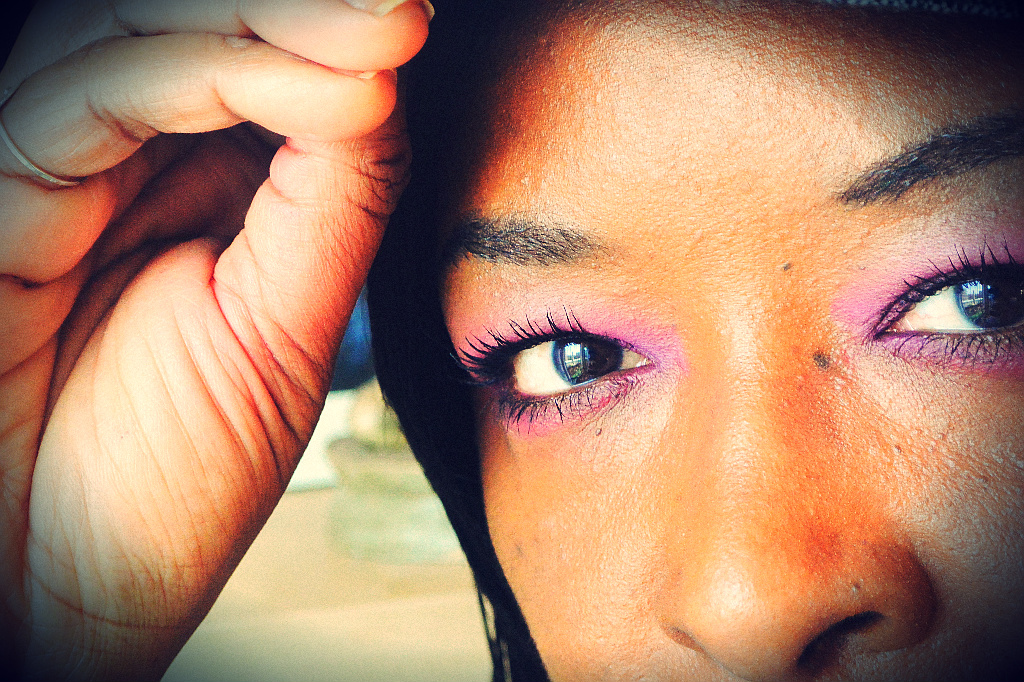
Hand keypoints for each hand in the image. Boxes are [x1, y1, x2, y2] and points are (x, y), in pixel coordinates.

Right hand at [0, 1, 429, 678]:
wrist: (73, 575)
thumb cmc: (171, 469)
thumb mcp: (286, 327)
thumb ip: (330, 202)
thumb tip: (382, 81)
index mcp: (203, 187)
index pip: (271, 69)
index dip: (343, 39)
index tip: (422, 30)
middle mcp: (128, 162)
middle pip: (201, 29)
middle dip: (307, 14)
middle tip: (402, 15)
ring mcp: (57, 170)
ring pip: (139, 35)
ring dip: (267, 27)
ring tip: (382, 35)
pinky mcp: (0, 192)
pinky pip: (83, 101)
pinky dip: (195, 77)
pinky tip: (320, 96)